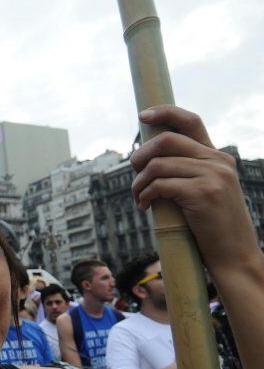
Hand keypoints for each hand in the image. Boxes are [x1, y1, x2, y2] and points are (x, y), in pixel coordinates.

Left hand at [130, 105, 257, 270]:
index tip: (142, 116)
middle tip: (134, 174)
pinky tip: (145, 206)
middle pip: (166, 140)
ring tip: (139, 197)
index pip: (191, 121)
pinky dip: (145, 195)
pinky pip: (159, 184)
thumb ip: (188, 172)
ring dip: (138, 182)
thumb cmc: (213, 227)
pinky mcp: (202, 193)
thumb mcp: (205, 191)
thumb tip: (149, 160)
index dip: (165, 112)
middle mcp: (218, 161)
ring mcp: (212, 176)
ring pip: (157, 164)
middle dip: (140, 156)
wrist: (235, 255)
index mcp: (218, 157)